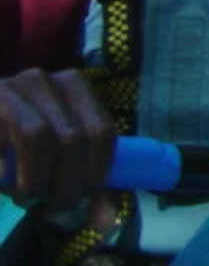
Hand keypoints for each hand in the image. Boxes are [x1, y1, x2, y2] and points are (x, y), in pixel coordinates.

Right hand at [0, 69, 118, 232]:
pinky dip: (8, 174)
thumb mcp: (58, 161)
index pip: (103, 130)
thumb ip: (84, 185)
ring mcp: (13, 89)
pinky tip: (5, 180)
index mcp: (75, 87)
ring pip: (39, 137)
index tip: (86, 197)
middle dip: (67, 184)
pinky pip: (2, 146)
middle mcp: (47, 80)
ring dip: (36, 180)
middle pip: (74, 138)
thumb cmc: (18, 148)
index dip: (97, 171)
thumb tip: (106, 220)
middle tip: (55, 206)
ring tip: (29, 197)